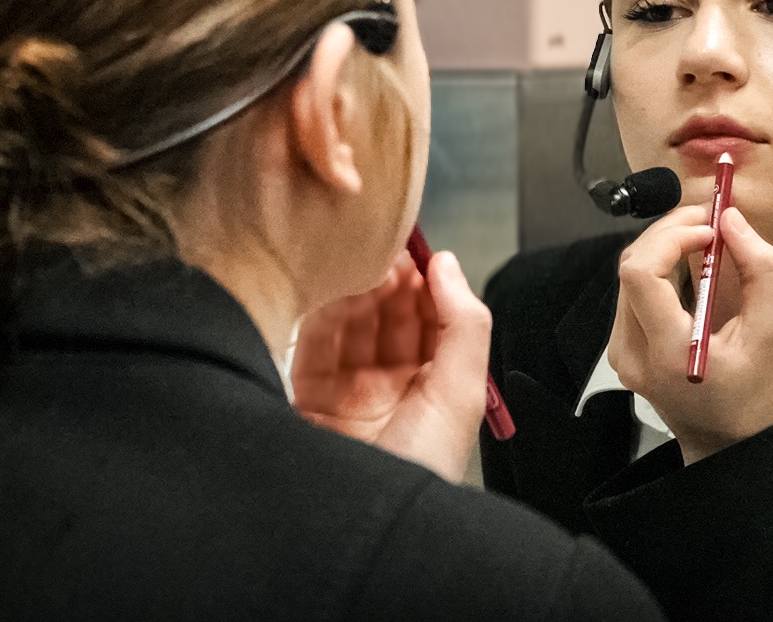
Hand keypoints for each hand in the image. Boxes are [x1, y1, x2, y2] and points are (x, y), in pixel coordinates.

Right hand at [290, 249, 490, 481]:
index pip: (432, 318)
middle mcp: (392, 386)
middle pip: (390, 314)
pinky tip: (330, 284)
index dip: (427, 281)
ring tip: (359, 260)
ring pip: (351, 320)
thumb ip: (464, 324)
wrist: (362, 527)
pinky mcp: (308, 393)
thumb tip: (446, 264)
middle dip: (389, 278)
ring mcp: (348, 389)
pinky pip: (312, 340)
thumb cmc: (419, 476)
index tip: (417, 247)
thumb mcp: (460, 394)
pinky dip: (321, 308)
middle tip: (383, 246)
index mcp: (435, 387)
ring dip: (356, 288)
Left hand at [608, 205, 772, 464]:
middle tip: (708, 221)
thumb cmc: (756, 395)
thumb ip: (759, 270)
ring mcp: (622, 354)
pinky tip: (687, 264)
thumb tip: (731, 219)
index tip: (709, 230)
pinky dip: (658, 269)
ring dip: (662, 247)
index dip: (670, 237)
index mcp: (667, 351)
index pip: (640, 273)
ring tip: (702, 237)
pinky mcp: (623, 351)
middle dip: (668, 232)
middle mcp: (632, 353)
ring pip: (628, 275)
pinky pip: (632, 293)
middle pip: (631, 267)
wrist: (729, 447)